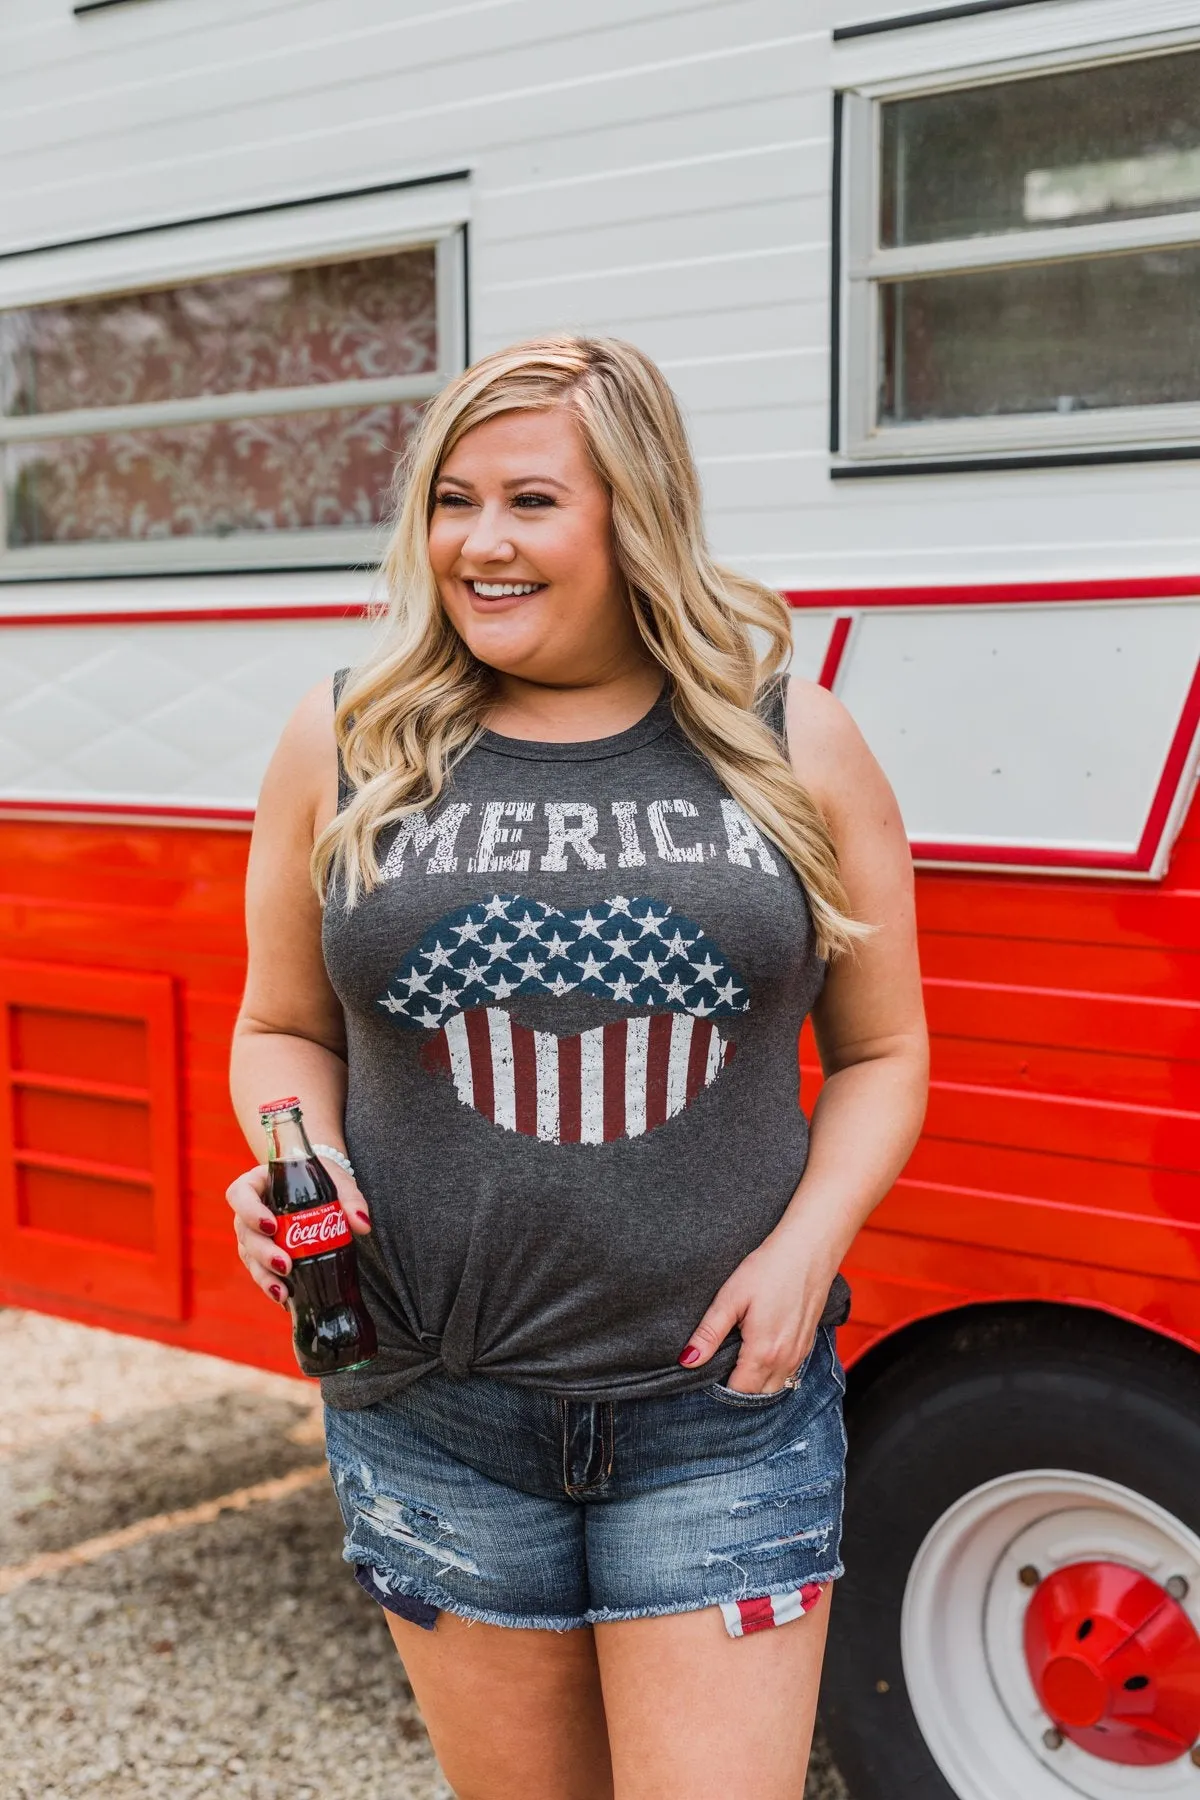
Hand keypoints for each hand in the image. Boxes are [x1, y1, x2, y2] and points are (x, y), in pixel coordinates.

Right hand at [224, 1159, 370, 1307]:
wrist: (321, 1189)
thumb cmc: (322, 1179)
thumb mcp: (337, 1181)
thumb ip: (350, 1199)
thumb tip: (362, 1224)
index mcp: (259, 1183)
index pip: (240, 1194)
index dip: (250, 1211)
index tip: (272, 1226)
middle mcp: (249, 1211)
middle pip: (245, 1233)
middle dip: (262, 1253)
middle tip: (285, 1265)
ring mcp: (253, 1235)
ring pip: (249, 1257)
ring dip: (264, 1276)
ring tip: (283, 1292)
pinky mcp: (261, 1256)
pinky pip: (261, 1272)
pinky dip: (272, 1285)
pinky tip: (286, 1298)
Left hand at [678, 1233, 835, 1393]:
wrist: (809, 1249)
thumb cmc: (769, 1269)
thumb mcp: (731, 1298)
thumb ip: (709, 1333)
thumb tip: (688, 1361)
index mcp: (763, 1352)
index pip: (739, 1392)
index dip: (720, 1388)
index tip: (707, 1375)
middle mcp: (786, 1360)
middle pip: (758, 1395)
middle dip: (738, 1390)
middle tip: (720, 1368)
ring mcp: (800, 1354)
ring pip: (776, 1387)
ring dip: (757, 1383)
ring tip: (737, 1362)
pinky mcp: (808, 1344)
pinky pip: (789, 1373)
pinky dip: (773, 1373)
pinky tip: (760, 1353)